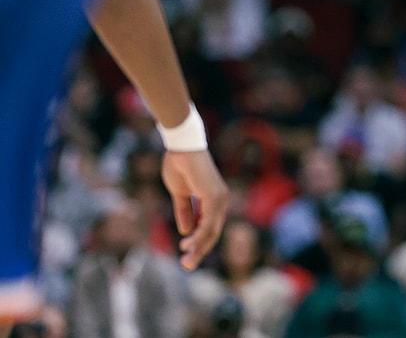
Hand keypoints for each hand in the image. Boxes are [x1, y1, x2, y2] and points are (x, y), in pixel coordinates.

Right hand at [161, 150, 228, 270]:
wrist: (181, 146)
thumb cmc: (180, 165)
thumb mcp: (180, 194)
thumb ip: (184, 211)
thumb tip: (185, 231)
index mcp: (213, 199)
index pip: (209, 226)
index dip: (198, 240)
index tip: (185, 250)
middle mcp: (220, 199)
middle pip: (213, 232)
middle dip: (200, 250)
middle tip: (187, 265)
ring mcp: (219, 198)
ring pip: (211, 231)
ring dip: (198, 248)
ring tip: (186, 261)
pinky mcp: (213, 195)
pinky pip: (207, 222)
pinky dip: (199, 236)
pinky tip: (188, 246)